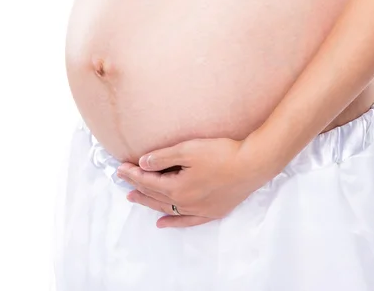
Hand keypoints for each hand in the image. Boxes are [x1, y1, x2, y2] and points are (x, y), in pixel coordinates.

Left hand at [116, 137, 266, 227]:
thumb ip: (163, 157)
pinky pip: (187, 221)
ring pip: (166, 208)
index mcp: (177, 187)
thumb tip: (142, 164)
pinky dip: (173, 222)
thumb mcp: (188, 150)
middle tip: (123, 180)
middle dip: (137, 186)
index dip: (133, 174)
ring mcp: (198, 210)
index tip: (120, 167)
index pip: (148, 181)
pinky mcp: (212, 211)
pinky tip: (162, 223)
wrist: (252, 165)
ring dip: (149, 202)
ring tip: (134, 198)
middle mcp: (185, 202)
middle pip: (154, 195)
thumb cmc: (221, 154)